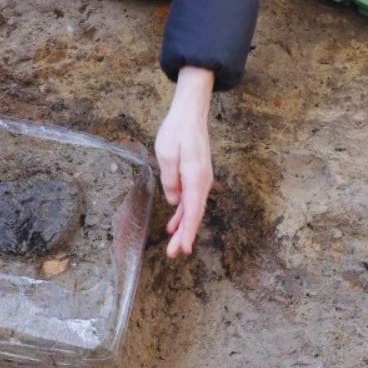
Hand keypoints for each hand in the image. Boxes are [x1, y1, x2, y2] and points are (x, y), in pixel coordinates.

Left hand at [154, 66, 214, 257]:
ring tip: (173, 244)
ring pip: (193, 209)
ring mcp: (201, 179)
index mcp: (195, 177)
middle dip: (185, 235)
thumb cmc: (177, 131)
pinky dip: (183, 212)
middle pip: (194, 214)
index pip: (192, 211)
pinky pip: (191, 199)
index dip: (188, 232)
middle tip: (174, 253)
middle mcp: (202, 181)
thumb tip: (173, 201)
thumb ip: (170, 179)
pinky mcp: (196, 176)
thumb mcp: (166, 154)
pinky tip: (174, 222)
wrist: (190, 113)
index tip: (183, 248)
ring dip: (184, 226)